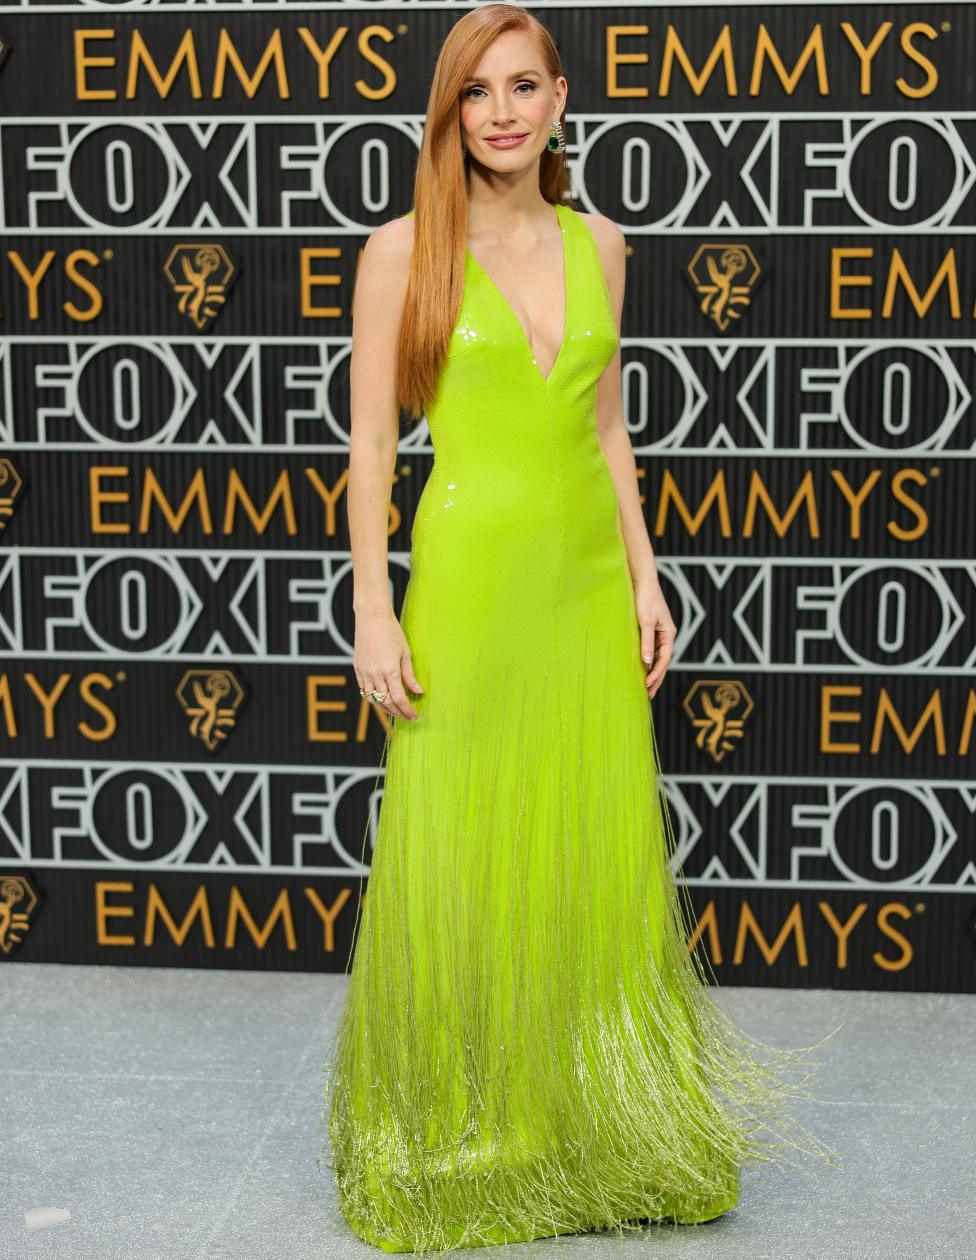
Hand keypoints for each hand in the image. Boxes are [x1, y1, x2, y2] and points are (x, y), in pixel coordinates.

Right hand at [353, 609, 423, 720]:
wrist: (372, 617)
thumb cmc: (392, 632)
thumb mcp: (405, 653)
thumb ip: (410, 676)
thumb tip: (418, 692)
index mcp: (389, 671)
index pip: (399, 698)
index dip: (407, 710)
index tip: (415, 715)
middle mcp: (375, 674)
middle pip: (386, 703)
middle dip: (398, 713)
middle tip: (408, 717)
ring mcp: (364, 672)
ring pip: (373, 699)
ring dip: (385, 709)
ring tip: (396, 712)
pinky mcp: (357, 669)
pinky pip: (364, 690)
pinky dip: (373, 698)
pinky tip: (382, 700)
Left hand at [635, 578, 676, 699]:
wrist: (642, 581)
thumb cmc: (645, 599)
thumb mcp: (645, 622)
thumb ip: (646, 642)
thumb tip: (648, 662)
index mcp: (669, 633)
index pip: (665, 659)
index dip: (657, 673)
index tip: (647, 684)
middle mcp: (665, 635)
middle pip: (662, 661)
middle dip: (656, 678)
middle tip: (648, 695)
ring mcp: (658, 633)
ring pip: (656, 657)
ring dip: (651, 672)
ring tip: (645, 687)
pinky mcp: (649, 630)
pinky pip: (649, 649)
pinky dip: (646, 661)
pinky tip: (640, 669)